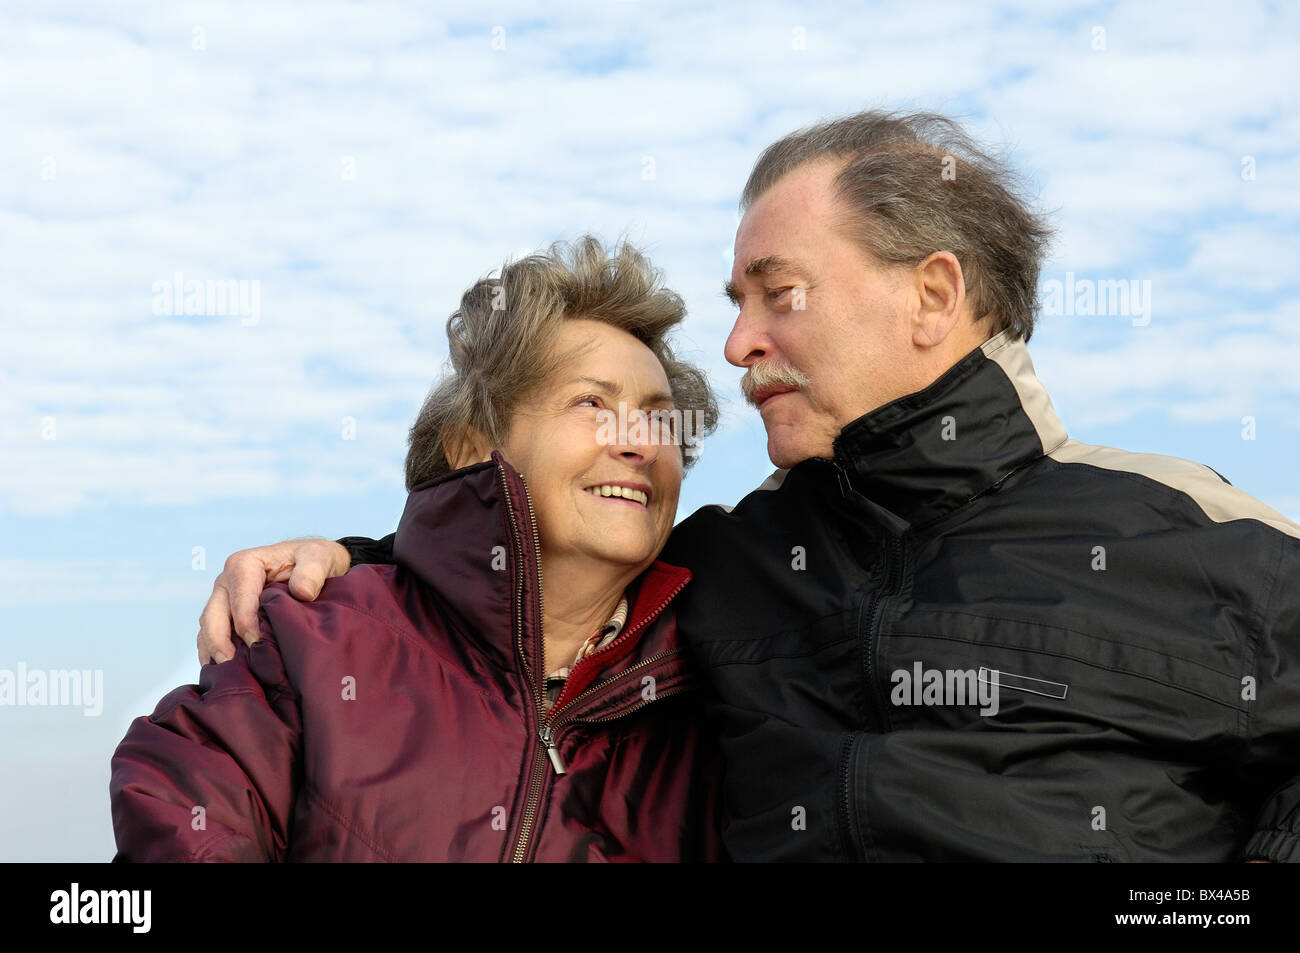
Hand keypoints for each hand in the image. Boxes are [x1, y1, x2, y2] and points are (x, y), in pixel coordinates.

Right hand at [197, 539, 350, 663]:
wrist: (314, 564)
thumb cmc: (313, 559)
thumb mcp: (319, 557)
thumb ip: (312, 571)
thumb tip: (302, 592)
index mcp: (245, 564)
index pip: (239, 595)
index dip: (244, 620)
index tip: (256, 643)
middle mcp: (227, 581)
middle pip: (214, 614)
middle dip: (219, 641)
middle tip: (230, 665)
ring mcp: (224, 599)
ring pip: (208, 627)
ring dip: (213, 650)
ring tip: (224, 674)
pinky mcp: (225, 615)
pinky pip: (211, 636)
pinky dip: (213, 653)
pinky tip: (223, 672)